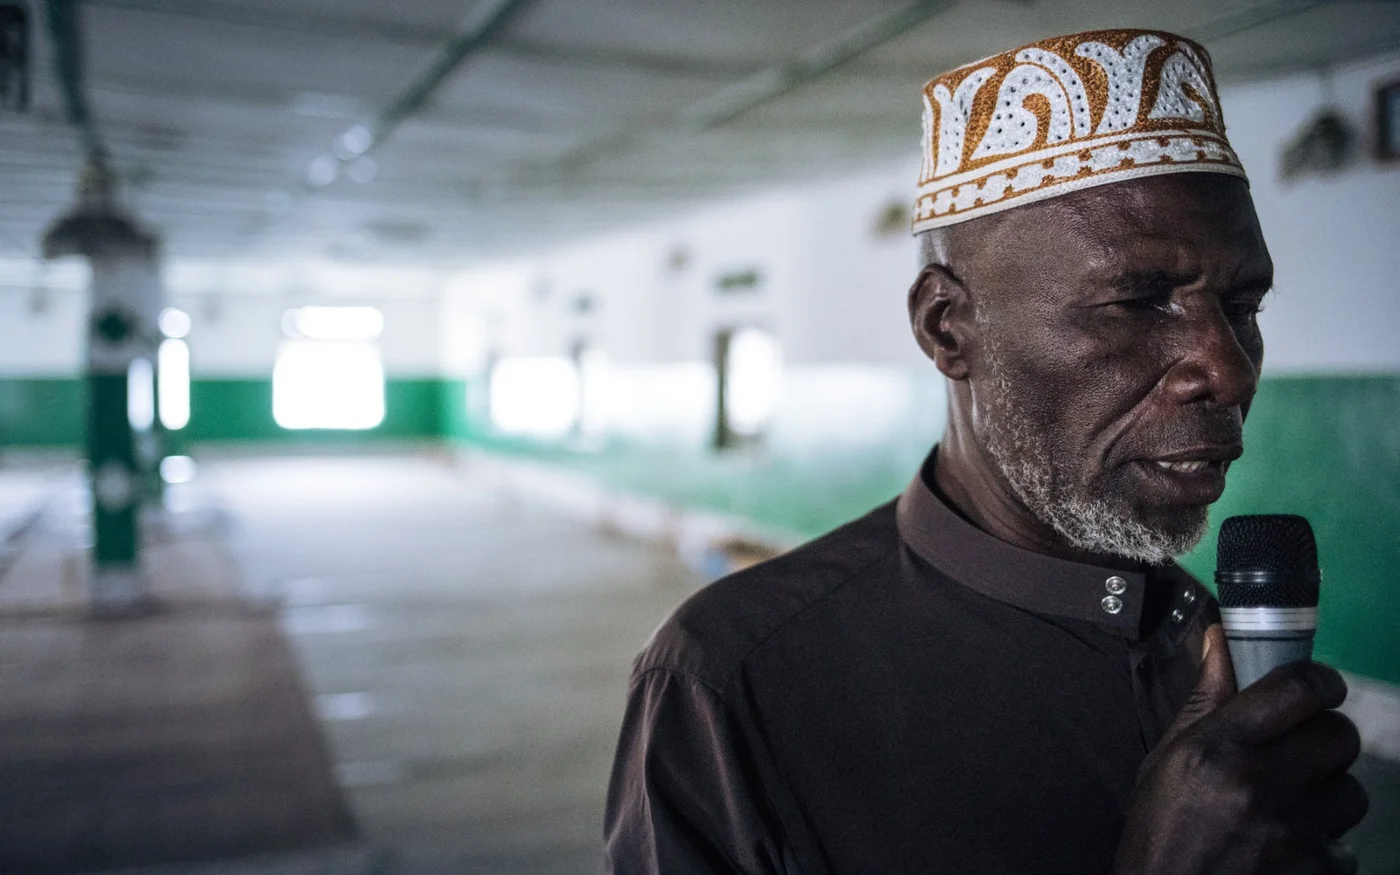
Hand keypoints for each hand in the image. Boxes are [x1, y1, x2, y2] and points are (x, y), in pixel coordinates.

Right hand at [1114, 625, 1367, 874]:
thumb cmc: (1160, 830)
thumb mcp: (1168, 760)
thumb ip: (1205, 701)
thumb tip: (1221, 639)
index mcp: (1217, 747)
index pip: (1298, 689)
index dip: (1321, 681)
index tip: (1318, 688)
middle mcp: (1259, 783)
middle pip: (1339, 734)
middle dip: (1325, 739)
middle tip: (1301, 753)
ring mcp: (1293, 832)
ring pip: (1352, 791)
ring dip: (1328, 797)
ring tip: (1291, 810)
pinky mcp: (1316, 871)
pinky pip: (1346, 845)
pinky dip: (1323, 847)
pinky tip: (1288, 851)